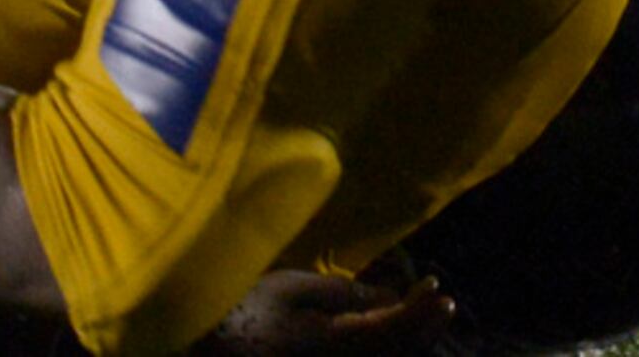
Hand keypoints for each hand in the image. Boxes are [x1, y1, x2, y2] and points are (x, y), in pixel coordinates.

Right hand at [196, 273, 459, 356]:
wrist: (200, 345)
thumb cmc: (242, 308)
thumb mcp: (295, 289)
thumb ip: (349, 296)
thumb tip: (391, 297)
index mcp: (330, 345)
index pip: (392, 332)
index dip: (420, 312)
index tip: (438, 290)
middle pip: (393, 356)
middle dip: (418, 329)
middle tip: (435, 302)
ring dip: (403, 342)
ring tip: (417, 316)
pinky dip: (381, 349)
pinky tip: (382, 330)